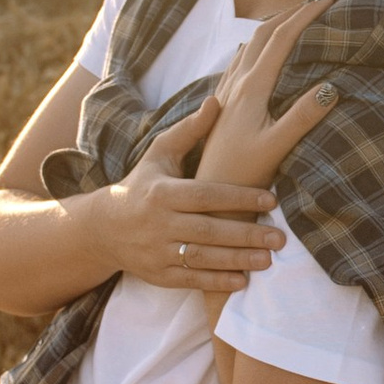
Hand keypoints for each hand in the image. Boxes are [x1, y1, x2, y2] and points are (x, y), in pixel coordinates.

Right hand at [105, 89, 284, 297]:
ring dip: (237, 260)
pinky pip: (190, 280)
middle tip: (280, 237)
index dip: (238, 198)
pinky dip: (216, 282)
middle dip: (245, 235)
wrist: (104, 228)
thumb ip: (190, 130)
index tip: (270, 200)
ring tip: (268, 260)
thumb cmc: (142, 184)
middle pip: (207, 230)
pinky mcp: (158, 274)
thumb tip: (217, 101)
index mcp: (162, 192)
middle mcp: (159, 223)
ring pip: (201, 258)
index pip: (205, 195)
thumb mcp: (159, 153)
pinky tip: (242, 282)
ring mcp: (157, 251)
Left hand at [194, 0, 340, 193]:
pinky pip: (241, 60)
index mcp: (252, 87)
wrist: (209, 196)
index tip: (329, 0)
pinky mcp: (223, 104)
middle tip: (318, 1)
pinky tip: (259, 51)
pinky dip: (259, 44)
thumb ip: (303, 116)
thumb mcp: (278, 147)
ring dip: (274, 25)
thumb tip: (332, 86)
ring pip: (251, 44)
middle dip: (291, 13)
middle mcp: (237, 83)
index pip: (281, 39)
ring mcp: (227, 92)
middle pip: (263, 34)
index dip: (305, 16)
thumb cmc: (244, 174)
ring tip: (295, 18)